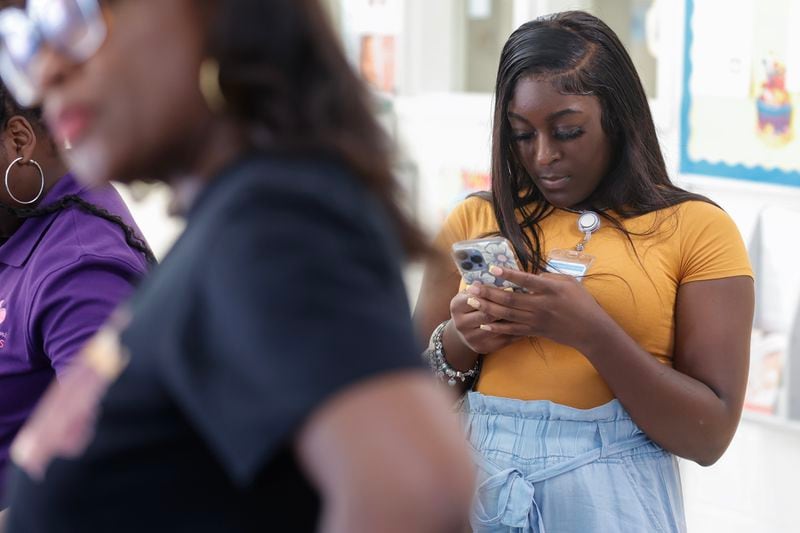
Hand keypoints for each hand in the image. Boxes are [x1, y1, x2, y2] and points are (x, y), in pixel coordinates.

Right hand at [450, 285, 523, 353]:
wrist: (465, 329)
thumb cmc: (472, 305)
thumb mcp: (471, 294)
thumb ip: (483, 288)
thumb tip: (501, 278)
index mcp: (456, 306)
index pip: (477, 298)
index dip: (494, 293)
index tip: (510, 287)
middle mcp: (460, 323)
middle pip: (487, 314)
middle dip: (504, 307)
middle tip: (521, 301)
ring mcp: (470, 337)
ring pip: (496, 328)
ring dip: (511, 321)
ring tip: (525, 313)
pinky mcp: (481, 347)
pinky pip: (502, 340)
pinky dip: (514, 332)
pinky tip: (525, 324)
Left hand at [465, 266, 606, 350]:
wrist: (590, 330)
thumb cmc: (582, 302)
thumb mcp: (569, 282)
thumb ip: (549, 277)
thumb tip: (531, 275)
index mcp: (550, 290)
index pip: (526, 280)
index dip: (508, 274)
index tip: (492, 268)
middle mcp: (541, 305)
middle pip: (510, 299)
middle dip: (489, 293)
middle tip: (472, 286)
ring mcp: (536, 320)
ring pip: (507, 314)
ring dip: (488, 307)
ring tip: (472, 301)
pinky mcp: (535, 331)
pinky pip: (512, 330)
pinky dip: (498, 327)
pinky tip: (484, 323)